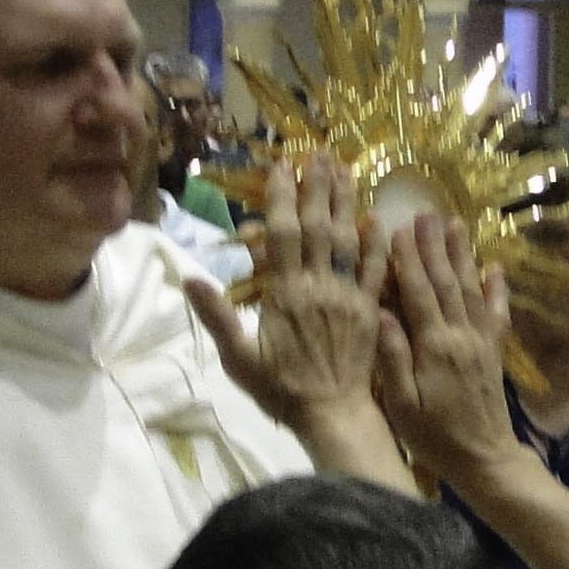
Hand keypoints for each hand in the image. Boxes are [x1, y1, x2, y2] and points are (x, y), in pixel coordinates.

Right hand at [184, 156, 381, 431]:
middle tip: (319, 153)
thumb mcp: (239, 360)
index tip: (282, 167)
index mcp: (285, 295)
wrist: (332, 415)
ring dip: (346, 202)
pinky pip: (377, 270)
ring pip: (349, 240)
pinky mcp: (372, 309)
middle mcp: (319, 287)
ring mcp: (350, 296)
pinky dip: (378, 243)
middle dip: (317, 188)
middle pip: (318, 227)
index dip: (282, 198)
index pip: (283, 235)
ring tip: (345, 169)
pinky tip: (378, 218)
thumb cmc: (280, 390)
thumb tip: (190, 279)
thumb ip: (218, 318)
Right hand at [373, 214, 526, 496]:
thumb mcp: (403, 404)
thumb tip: (380, 313)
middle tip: (425, 212)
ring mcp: (481, 342)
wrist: (484, 460)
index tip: (399, 227)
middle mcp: (461, 336)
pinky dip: (495, 287)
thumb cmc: (434, 438)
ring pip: (470, 289)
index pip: (419, 293)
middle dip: (434, 246)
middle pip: (447, 282)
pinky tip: (493, 266)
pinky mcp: (493, 352)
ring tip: (455, 223)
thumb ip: (393, 358)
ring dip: (461, 255)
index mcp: (435, 347)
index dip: (409, 259)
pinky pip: (495, 313)